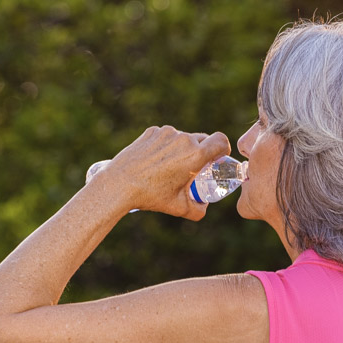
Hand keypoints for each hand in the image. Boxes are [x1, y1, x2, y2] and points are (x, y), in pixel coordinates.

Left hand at [94, 125, 231, 220]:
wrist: (119, 184)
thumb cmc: (150, 196)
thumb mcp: (178, 208)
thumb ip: (198, 210)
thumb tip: (203, 208)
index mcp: (195, 155)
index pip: (221, 141)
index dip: (223, 148)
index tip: (218, 157)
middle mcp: (183, 140)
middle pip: (203, 139)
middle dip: (202, 151)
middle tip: (194, 166)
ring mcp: (166, 133)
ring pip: (183, 137)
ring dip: (182, 148)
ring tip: (170, 166)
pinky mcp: (152, 132)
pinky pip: (166, 136)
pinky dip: (165, 145)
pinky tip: (156, 159)